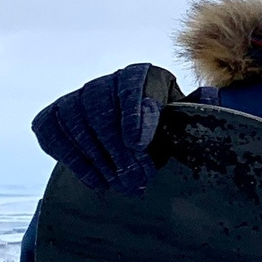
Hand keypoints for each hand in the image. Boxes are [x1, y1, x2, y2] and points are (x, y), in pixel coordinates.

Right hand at [30, 64, 181, 193]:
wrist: (130, 138)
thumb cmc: (163, 129)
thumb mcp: (184, 119)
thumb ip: (196, 109)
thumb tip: (208, 96)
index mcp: (141, 76)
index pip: (132, 87)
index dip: (134, 114)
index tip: (138, 144)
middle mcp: (105, 82)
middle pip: (102, 111)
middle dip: (119, 150)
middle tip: (136, 179)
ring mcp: (76, 97)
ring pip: (77, 124)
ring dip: (98, 159)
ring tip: (121, 185)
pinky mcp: (53, 115)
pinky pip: (53, 133)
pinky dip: (72, 158)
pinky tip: (95, 180)